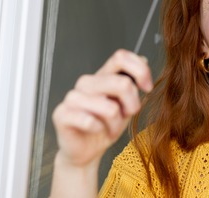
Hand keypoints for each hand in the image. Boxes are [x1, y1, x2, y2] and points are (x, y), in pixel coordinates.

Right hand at [51, 49, 152, 168]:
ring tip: (111, 129)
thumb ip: (133, 84)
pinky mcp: (62, 114)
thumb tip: (144, 59)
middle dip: (132, 105)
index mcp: (102, 75)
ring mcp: (73, 97)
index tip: (147, 88)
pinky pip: (89, 121)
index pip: (121, 57)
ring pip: (109, 107)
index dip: (140, 70)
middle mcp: (87, 82)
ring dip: (116, 124)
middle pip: (121, 83)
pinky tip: (96, 131)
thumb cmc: (106, 126)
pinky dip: (99, 129)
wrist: (86, 151)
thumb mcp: (126, 105)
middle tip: (127, 116)